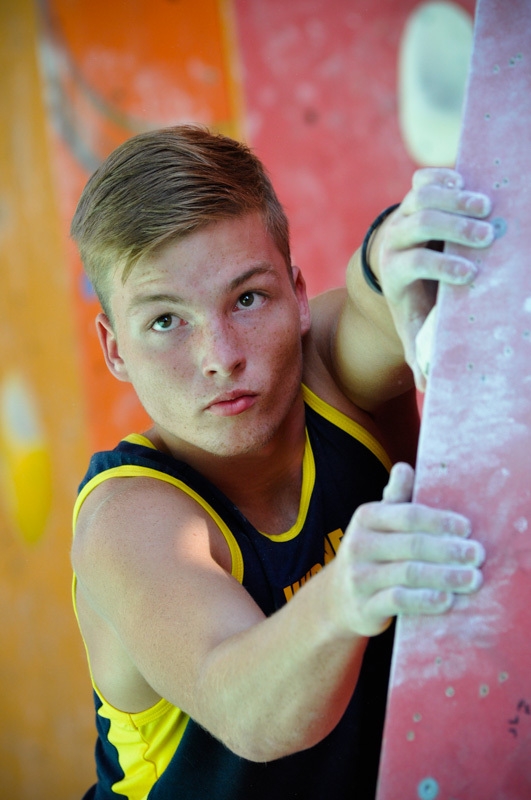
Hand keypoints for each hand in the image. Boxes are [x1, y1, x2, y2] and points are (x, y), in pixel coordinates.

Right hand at [333, 463, 484, 636]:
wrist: (337, 598)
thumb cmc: (371, 552)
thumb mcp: (379, 522)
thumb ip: (396, 497)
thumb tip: (404, 468)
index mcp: (366, 517)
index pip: (407, 515)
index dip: (439, 521)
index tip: (467, 528)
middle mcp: (359, 545)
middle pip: (411, 544)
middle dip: (448, 550)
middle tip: (478, 555)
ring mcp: (360, 577)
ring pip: (408, 573)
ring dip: (445, 576)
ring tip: (472, 579)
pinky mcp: (364, 607)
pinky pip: (398, 601)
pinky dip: (424, 600)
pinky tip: (447, 600)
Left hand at [375, 168, 493, 390]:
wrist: (399, 265)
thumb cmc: (415, 300)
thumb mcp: (414, 326)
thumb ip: (421, 350)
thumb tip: (429, 385)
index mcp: (394, 271)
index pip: (412, 263)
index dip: (439, 266)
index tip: (470, 274)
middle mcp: (394, 239)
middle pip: (420, 224)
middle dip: (454, 228)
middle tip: (488, 235)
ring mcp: (403, 213)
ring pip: (423, 196)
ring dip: (456, 198)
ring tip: (487, 206)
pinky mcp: (414, 195)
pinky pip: (425, 178)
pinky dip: (446, 176)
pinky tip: (469, 180)